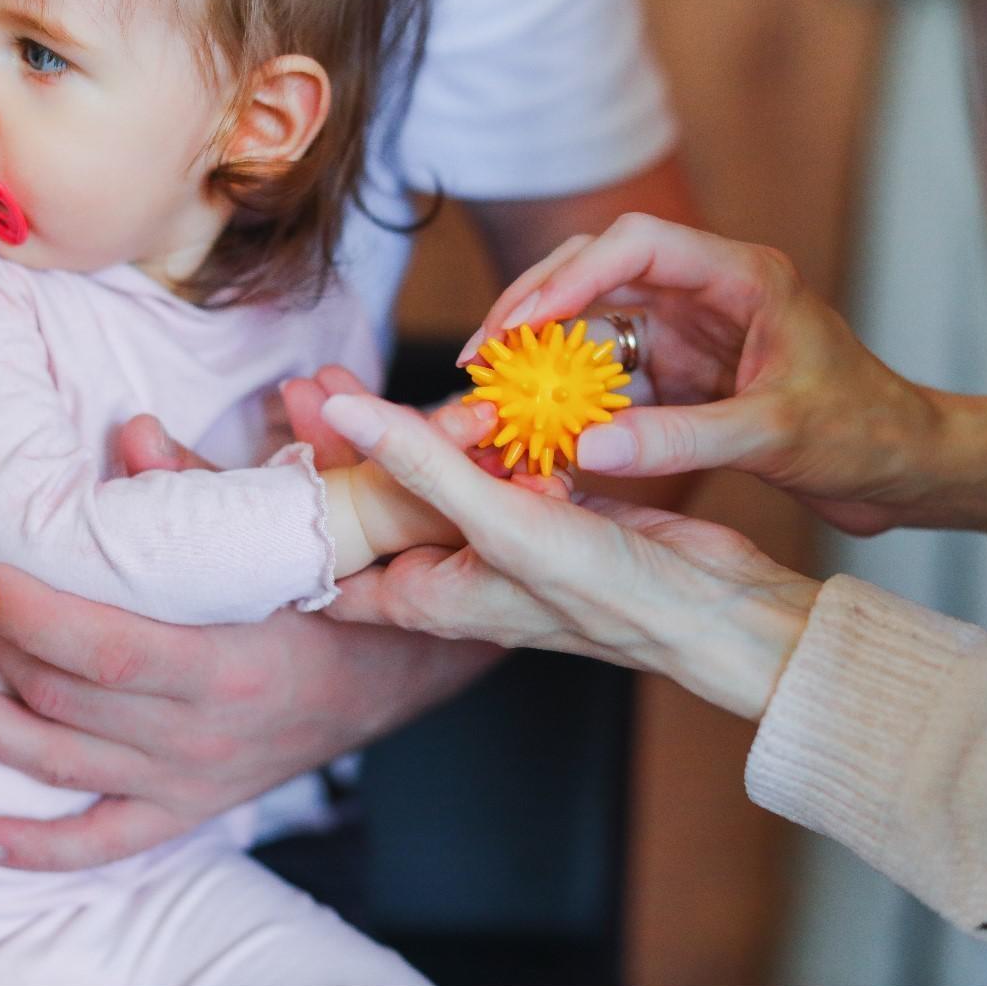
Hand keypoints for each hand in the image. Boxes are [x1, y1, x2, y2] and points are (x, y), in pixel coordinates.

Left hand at [0, 384, 502, 870]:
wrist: (392, 675)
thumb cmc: (332, 593)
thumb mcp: (284, 535)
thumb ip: (204, 490)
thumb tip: (129, 433)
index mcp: (228, 660)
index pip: (104, 649)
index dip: (29, 615)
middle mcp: (201, 733)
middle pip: (65, 699)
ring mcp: (191, 779)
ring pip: (61, 762)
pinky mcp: (187, 808)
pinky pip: (102, 841)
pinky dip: (34, 846)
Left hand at [321, 392, 821, 720]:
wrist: (713, 611)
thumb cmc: (608, 592)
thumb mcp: (502, 523)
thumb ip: (421, 465)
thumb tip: (340, 410)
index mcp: (423, 596)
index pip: (329, 559)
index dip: (295, 503)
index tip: (272, 440)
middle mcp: (452, 574)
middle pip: (374, 504)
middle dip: (341, 443)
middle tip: (310, 378)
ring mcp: (498, 544)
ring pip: (432, 478)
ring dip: (406, 427)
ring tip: (352, 374)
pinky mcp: (541, 517)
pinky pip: (492, 468)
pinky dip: (477, 434)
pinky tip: (467, 398)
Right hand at [458, 214, 986, 535]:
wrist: (902, 469)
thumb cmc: (863, 434)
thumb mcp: (774, 436)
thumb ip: (682, 440)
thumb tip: (588, 446)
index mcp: (742, 275)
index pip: (637, 244)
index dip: (569, 278)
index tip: (519, 326)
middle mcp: (709, 291)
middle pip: (600, 268)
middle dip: (536, 304)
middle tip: (483, 355)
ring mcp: (693, 329)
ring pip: (596, 315)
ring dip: (545, 345)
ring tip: (495, 385)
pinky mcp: (684, 369)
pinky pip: (611, 366)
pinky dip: (571, 387)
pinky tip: (539, 416)